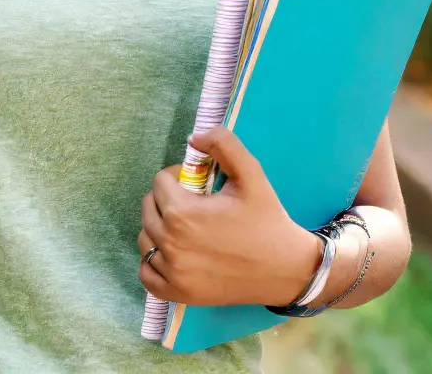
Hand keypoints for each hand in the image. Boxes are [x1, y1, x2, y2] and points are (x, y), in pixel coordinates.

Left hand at [137, 126, 321, 307]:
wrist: (286, 269)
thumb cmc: (267, 220)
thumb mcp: (251, 174)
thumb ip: (223, 145)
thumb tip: (194, 138)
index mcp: (182, 213)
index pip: (159, 182)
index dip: (177, 176)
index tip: (196, 183)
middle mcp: (170, 244)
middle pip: (148, 207)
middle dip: (166, 198)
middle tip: (193, 203)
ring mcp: (172, 273)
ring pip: (145, 238)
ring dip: (158, 227)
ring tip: (185, 225)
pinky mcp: (177, 294)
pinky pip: (146, 273)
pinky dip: (153, 261)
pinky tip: (174, 252)